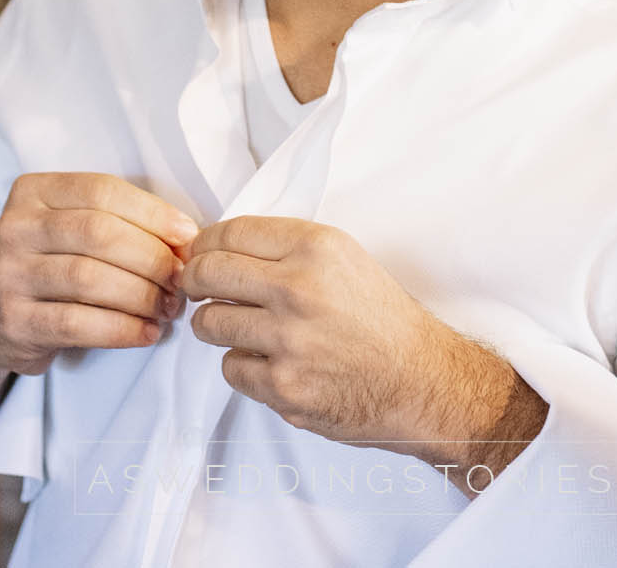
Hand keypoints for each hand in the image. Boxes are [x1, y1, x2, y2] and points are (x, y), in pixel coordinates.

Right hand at [0, 172, 199, 376]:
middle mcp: (15, 227)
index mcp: (35, 191)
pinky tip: (146, 333)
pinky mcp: (13, 321)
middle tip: (182, 280)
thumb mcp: (73, 227)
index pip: (103, 191)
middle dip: (152, 258)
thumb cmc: (52, 263)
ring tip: (169, 308)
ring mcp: (8, 275)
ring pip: (89, 279)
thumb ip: (120, 222)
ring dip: (142, 296)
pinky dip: (122, 329)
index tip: (189, 237)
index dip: (153, 213)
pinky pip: (77, 324)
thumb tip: (187, 239)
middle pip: (99, 233)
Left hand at [181, 217, 543, 482]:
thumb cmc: (385, 321)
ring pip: (210, 323)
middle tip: (198, 288)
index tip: (201, 253)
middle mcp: (299, 288)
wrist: (422, 381)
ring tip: (239, 328)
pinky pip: (231, 368)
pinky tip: (271, 362)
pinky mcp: (283, 386)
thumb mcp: (347, 260)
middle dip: (193, 280)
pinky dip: (244, 366)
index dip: (206, 243)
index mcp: (317, 248)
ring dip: (216, 325)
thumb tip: (223, 249)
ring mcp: (288, 340)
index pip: (232, 231)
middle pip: (209, 273)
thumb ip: (289, 250)